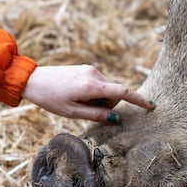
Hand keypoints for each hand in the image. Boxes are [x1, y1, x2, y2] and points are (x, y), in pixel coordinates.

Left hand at [22, 65, 154, 122]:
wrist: (34, 80)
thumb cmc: (51, 98)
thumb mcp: (72, 113)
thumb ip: (96, 115)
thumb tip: (115, 118)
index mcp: (91, 86)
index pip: (123, 92)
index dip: (139, 100)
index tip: (152, 106)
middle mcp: (95, 74)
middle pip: (114, 94)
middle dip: (107, 105)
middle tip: (83, 110)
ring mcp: (91, 70)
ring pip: (107, 90)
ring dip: (99, 100)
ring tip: (77, 101)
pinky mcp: (88, 69)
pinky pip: (100, 84)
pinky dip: (94, 94)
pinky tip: (76, 95)